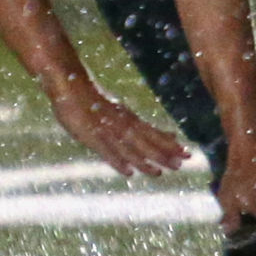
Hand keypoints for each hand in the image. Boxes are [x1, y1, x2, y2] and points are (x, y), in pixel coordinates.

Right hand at [49, 78, 188, 176]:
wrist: (68, 82)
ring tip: (158, 173)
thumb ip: (134, 123)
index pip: (152, 132)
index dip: (169, 143)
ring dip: (144, 160)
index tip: (187, 152)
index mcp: (127, 117)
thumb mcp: (117, 110)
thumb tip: (161, 134)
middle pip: (145, 141)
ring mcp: (105, 129)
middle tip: (181, 164)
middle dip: (163, 153)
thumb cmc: (93, 99)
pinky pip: (105, 150)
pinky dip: (117, 161)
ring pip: (127, 147)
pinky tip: (128, 172)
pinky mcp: (90, 135)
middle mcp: (120, 123)